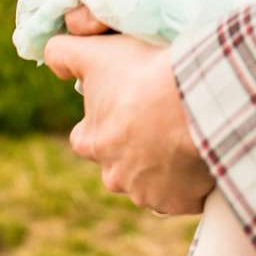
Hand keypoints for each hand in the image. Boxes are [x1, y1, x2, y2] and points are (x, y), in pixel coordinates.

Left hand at [42, 30, 212, 215]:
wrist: (194, 104)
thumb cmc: (143, 77)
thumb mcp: (94, 52)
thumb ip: (62, 53)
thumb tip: (54, 60)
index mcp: (90, 144)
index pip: (88, 135)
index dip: (106, 117)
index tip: (129, 101)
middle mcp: (114, 177)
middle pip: (121, 162)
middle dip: (137, 146)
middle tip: (162, 116)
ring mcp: (148, 194)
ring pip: (154, 180)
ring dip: (166, 163)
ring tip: (186, 132)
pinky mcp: (180, 203)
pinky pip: (185, 194)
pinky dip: (191, 180)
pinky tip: (202, 153)